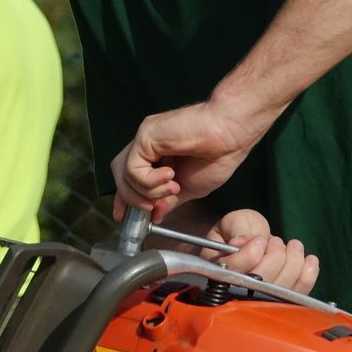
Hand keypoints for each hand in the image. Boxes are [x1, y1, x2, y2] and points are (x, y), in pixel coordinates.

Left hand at [111, 99, 266, 221]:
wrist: (231, 134)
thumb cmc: (218, 155)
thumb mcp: (190, 188)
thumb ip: (168, 200)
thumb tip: (155, 216)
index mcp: (157, 156)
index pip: (129, 178)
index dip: (124, 199)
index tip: (124, 217)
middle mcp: (147, 145)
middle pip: (120, 175)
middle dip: (130, 199)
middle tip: (151, 209)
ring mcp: (145, 138)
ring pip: (124, 174)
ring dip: (145, 192)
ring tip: (172, 189)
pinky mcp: (146, 135)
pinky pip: (133, 168)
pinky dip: (149, 181)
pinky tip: (170, 176)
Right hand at [208, 209, 318, 294]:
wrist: (249, 239)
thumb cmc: (239, 229)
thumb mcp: (235, 221)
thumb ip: (237, 229)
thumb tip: (242, 242)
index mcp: (217, 270)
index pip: (235, 270)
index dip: (251, 254)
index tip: (260, 239)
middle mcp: (235, 289)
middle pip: (262, 282)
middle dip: (275, 256)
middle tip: (275, 240)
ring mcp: (260, 298)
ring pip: (282, 289)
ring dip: (293, 262)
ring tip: (293, 245)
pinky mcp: (280, 299)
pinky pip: (297, 294)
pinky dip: (307, 276)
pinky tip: (310, 260)